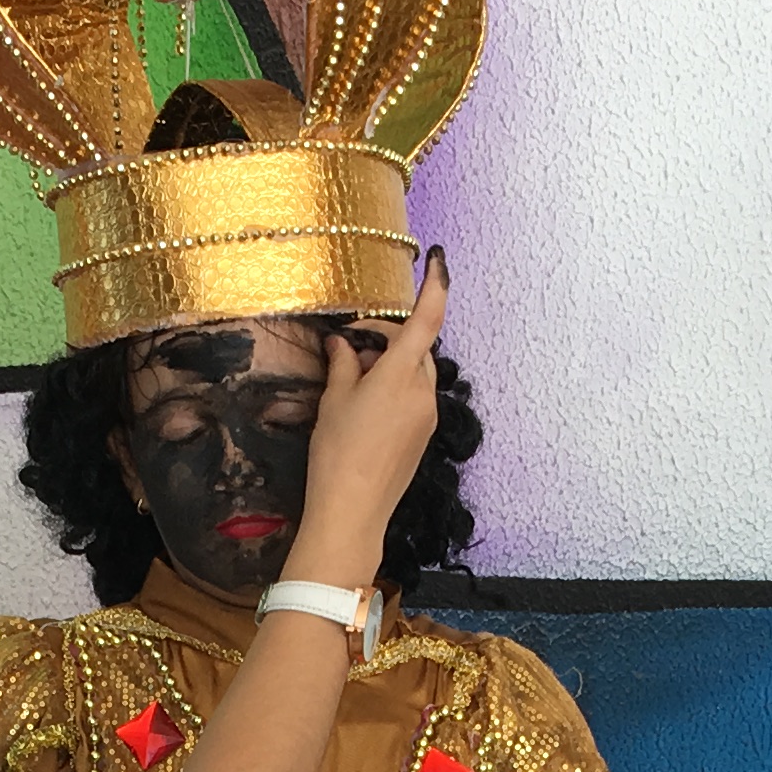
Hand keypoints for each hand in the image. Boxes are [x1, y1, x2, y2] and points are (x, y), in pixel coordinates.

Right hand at [290, 249, 450, 584]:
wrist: (353, 511)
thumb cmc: (337, 452)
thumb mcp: (334, 399)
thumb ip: (344, 364)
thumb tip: (344, 344)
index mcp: (401, 374)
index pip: (427, 318)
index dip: (435, 285)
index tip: (438, 260)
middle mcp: (423, 392)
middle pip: (416, 347)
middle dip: (389, 339)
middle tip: (352, 349)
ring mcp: (427, 417)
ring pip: (415, 374)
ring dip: (391, 367)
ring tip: (353, 385)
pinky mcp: (423, 437)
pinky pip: (414, 399)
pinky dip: (394, 391)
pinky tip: (365, 409)